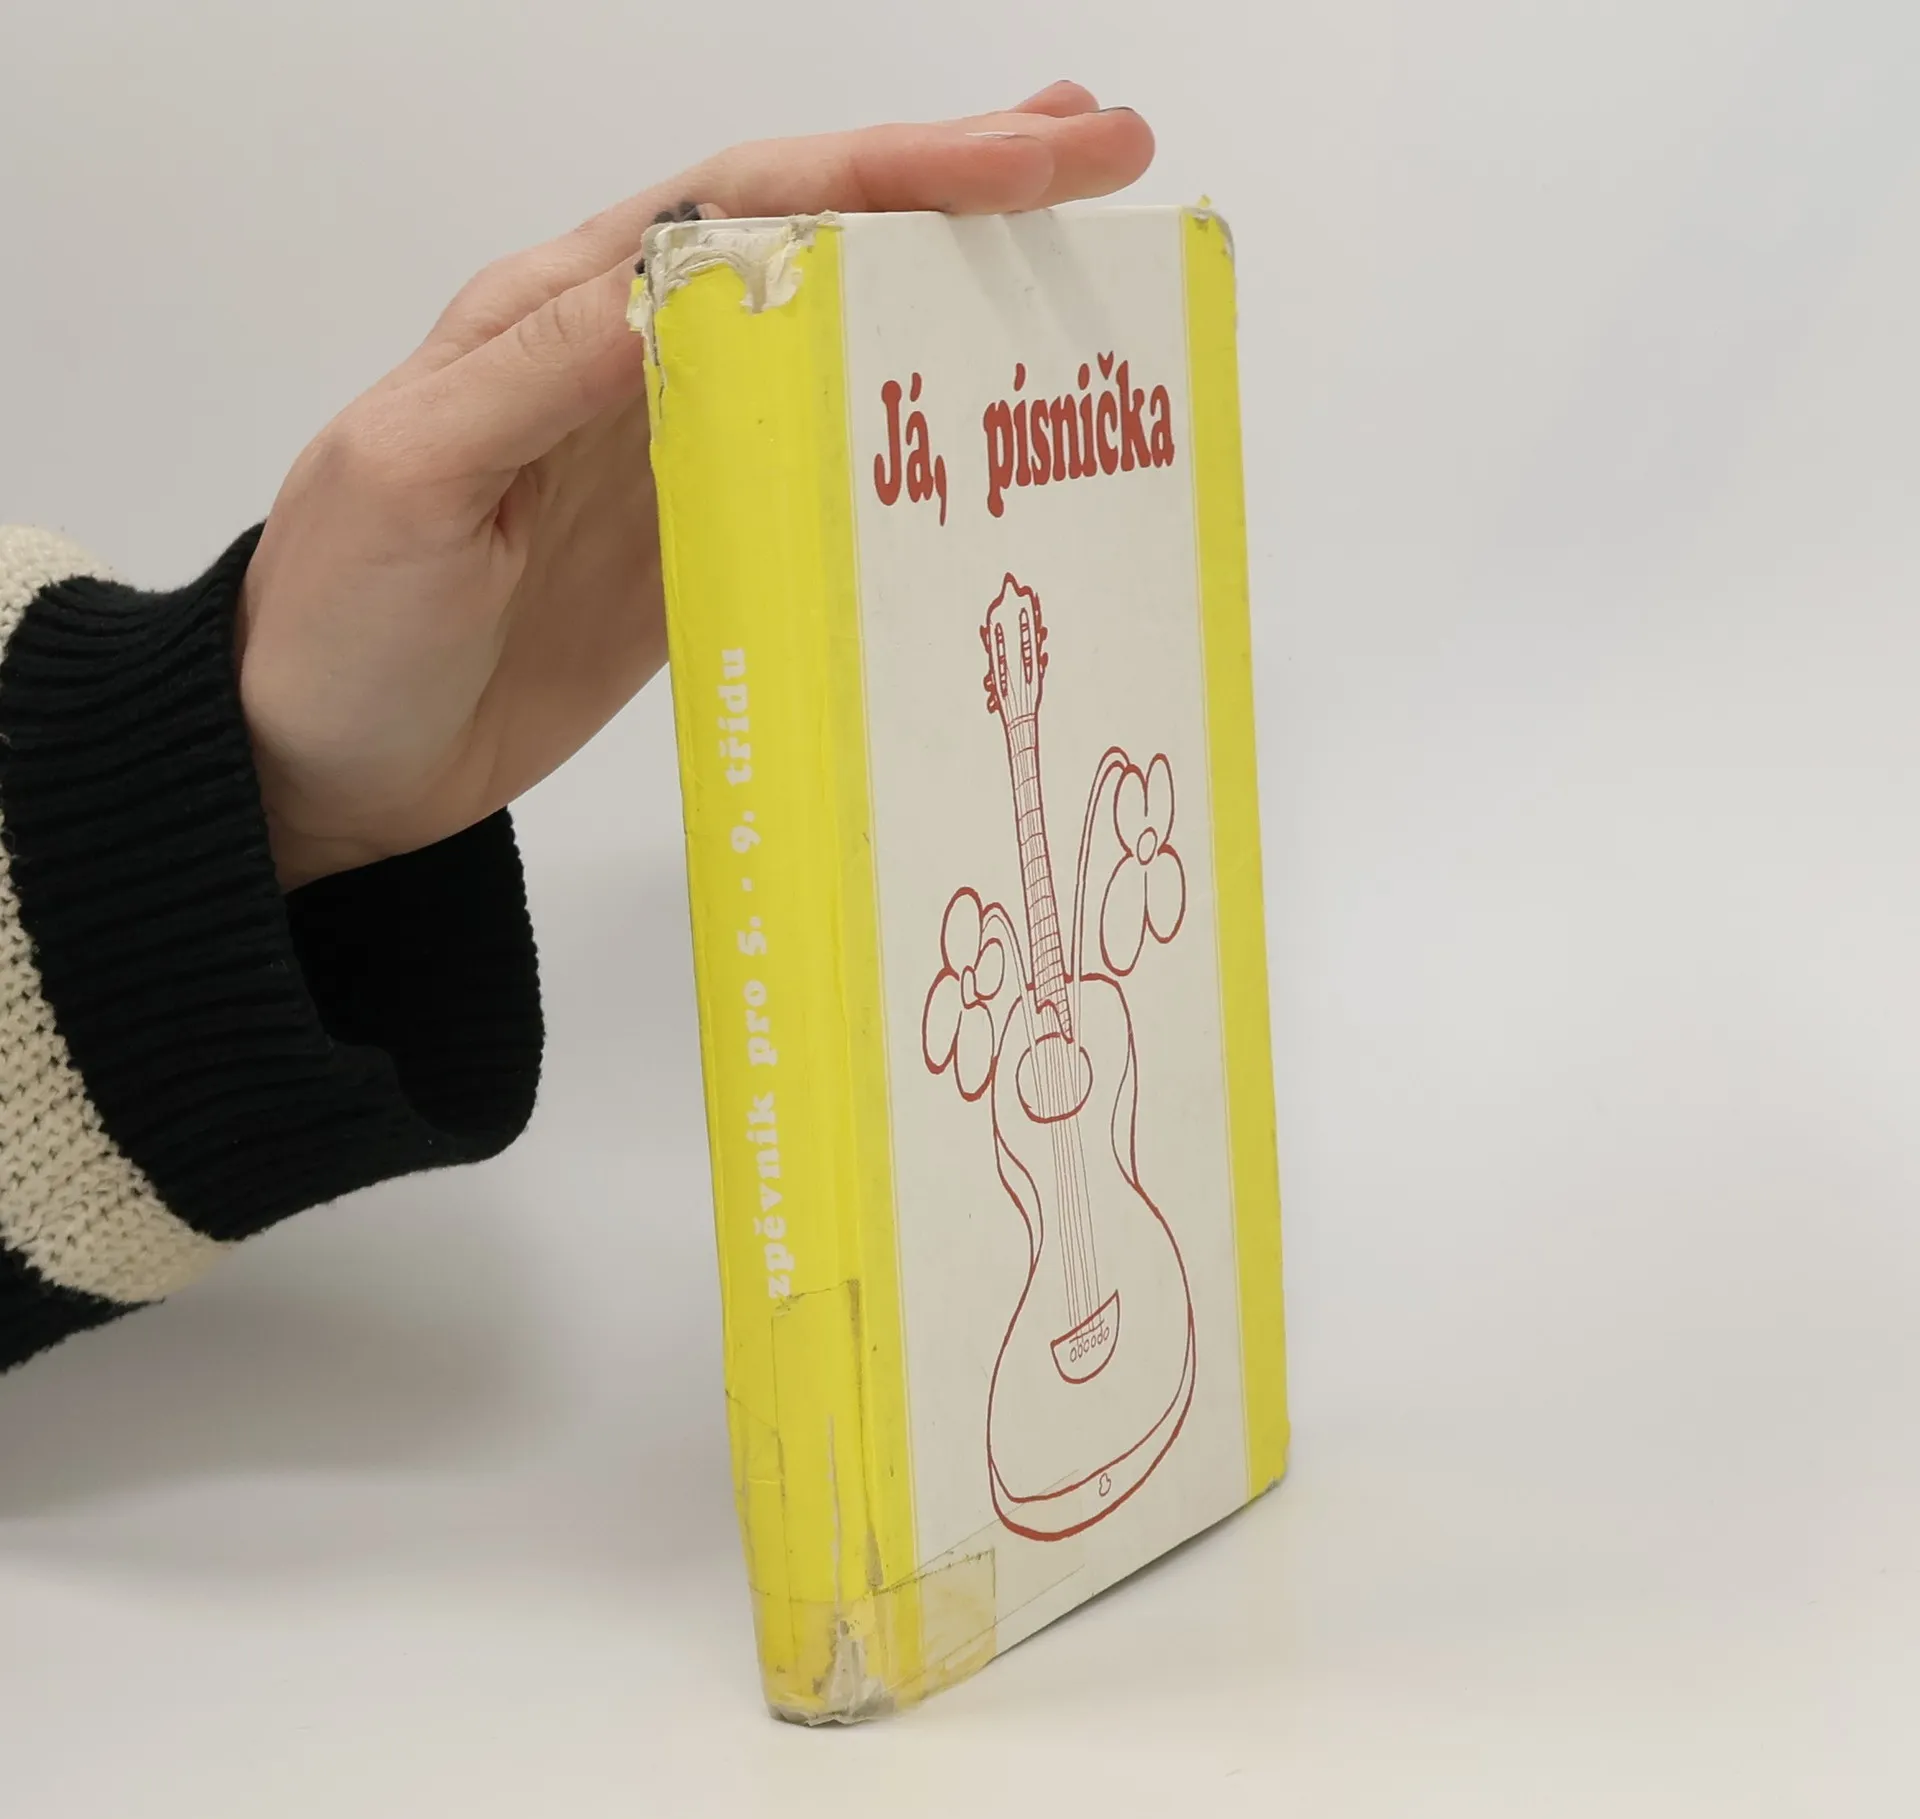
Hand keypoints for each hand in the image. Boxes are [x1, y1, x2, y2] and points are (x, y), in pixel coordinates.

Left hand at [236, 82, 1153, 887]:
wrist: (323, 767)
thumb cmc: (340, 624)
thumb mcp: (415, 476)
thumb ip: (547, 370)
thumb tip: (691, 281)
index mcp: (560, 314)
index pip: (744, 206)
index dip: (887, 172)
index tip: (1020, 156)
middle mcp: (632, 365)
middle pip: (816, 248)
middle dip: (958, 192)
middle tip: (1099, 154)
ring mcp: (675, 461)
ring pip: (836, 352)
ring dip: (952, 301)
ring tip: (1072, 262)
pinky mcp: (700, 553)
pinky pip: (822, 484)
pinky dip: (910, 451)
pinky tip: (984, 440)